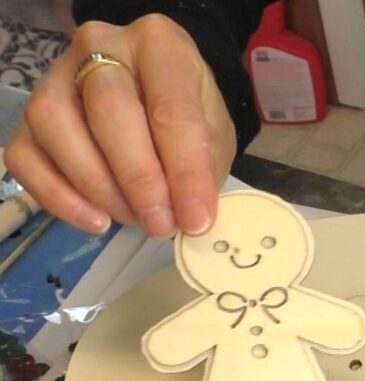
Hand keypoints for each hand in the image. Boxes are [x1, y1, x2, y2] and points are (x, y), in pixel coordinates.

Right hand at [4, 14, 235, 237]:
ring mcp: (55, 75)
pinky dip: (58, 197)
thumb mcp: (212, 133)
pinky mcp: (27, 114)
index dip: (185, 172)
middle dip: (139, 179)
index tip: (196, 219)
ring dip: (98, 186)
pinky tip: (96, 220)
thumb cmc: (186, 114)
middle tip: (161, 224)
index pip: (171, 109)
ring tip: (134, 218)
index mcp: (160, 44)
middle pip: (109, 110)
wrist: (153, 95)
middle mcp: (100, 45)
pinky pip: (24, 155)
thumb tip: (190, 217)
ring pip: (57, 126)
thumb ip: (203, 166)